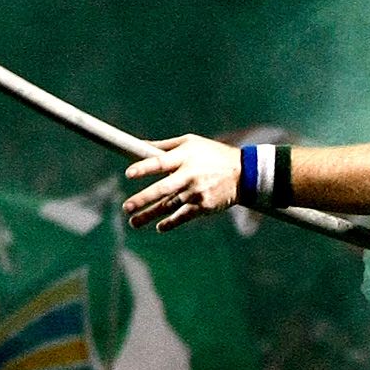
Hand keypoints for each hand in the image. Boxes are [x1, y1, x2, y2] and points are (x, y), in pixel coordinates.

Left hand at [123, 135, 238, 231]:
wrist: (243, 173)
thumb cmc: (211, 154)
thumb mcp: (190, 142)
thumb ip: (163, 146)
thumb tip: (138, 145)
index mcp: (185, 157)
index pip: (160, 162)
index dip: (144, 168)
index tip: (128, 173)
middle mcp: (189, 175)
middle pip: (163, 189)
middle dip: (144, 199)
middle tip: (126, 207)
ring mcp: (197, 192)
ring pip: (169, 206)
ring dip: (150, 215)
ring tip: (133, 223)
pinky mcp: (203, 206)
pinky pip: (183, 216)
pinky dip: (170, 223)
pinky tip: (159, 227)